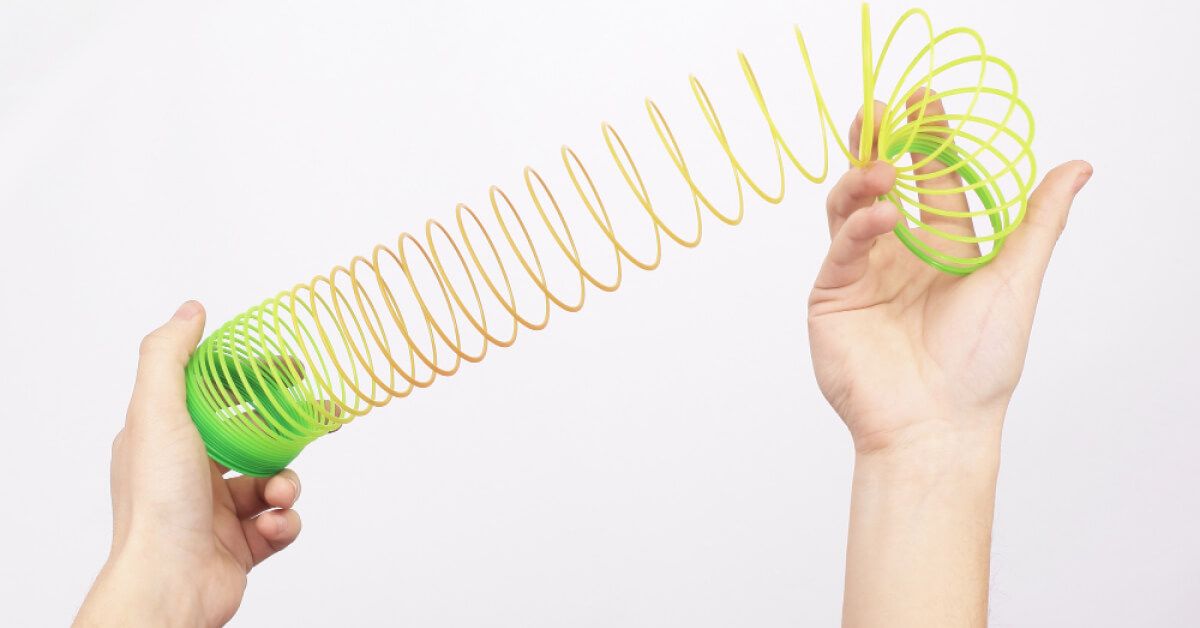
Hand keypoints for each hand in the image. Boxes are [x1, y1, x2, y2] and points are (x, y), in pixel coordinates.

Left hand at [76, 301, 303, 627]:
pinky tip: (274, 525)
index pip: (215, 394)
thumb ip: (169, 356)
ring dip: (286, 484)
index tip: (290, 367)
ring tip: (279, 495)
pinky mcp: (240, 546)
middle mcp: (187, 473)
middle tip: (318, 419)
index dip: (253, 377)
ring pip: (272, 480)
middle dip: (286, 432)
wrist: (170, 584)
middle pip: (251, 436)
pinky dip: (286, 521)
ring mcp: (214, 511)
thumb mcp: (155, 412)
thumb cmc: (157, 504)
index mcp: (164, 439)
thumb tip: (191, 310)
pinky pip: (281, 522)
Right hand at [808, 96, 1091, 452]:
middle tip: (876, 110)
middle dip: (875, 144)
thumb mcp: (1016, 280)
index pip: (931, 178)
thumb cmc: (980, 363)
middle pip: (881, 183)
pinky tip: (883, 217)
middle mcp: (899, 254)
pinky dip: (858, 226)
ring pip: (850, 207)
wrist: (934, 423)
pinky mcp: (831, 295)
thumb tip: (1078, 167)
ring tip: (879, 167)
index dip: (927, 138)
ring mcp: (861, 273)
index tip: (923, 98)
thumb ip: (1037, 220)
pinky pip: (841, 247)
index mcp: (943, 248)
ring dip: (861, 180)